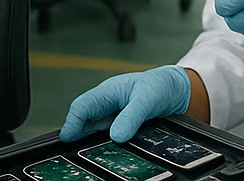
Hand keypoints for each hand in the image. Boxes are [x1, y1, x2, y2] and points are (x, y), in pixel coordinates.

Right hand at [60, 66, 190, 143]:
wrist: (175, 90)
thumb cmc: (159, 86)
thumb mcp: (147, 100)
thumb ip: (131, 117)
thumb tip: (116, 136)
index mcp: (108, 92)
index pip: (82, 106)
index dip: (72, 123)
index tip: (68, 139)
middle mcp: (106, 104)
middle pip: (82, 120)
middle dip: (75, 135)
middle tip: (71, 154)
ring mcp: (112, 116)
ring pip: (92, 130)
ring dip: (87, 142)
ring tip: (86, 157)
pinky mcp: (120, 126)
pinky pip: (105, 137)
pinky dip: (102, 145)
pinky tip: (104, 155)